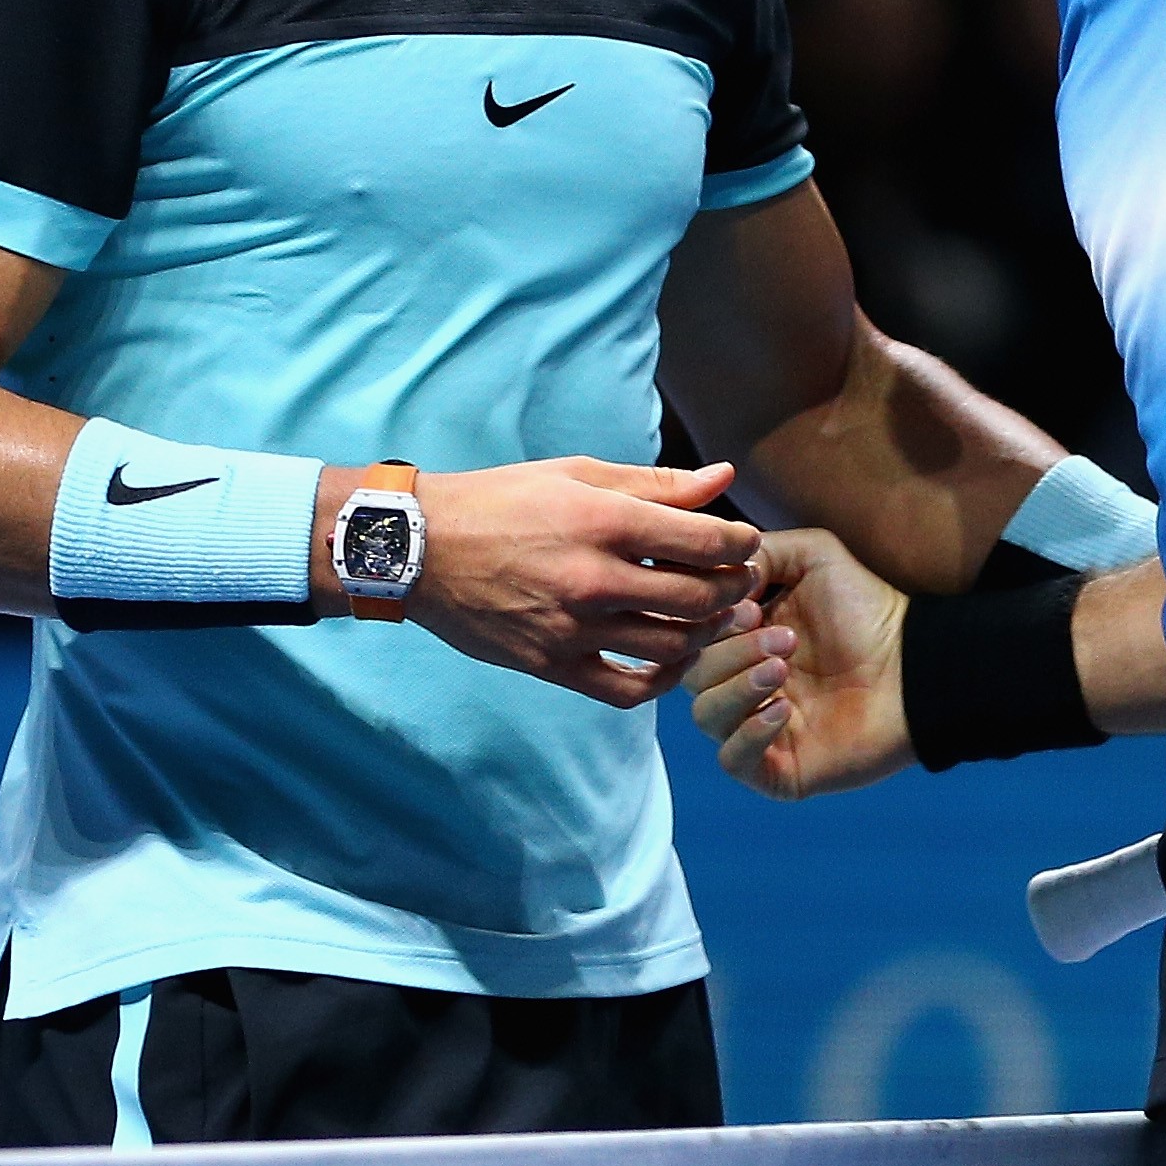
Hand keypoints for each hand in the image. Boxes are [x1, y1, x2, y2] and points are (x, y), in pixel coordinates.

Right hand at [407, 457, 764, 708]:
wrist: (420, 548)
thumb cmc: (502, 500)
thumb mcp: (578, 474)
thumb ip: (657, 483)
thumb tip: (723, 479)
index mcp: (605, 522)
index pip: (707, 541)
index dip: (742, 543)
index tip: (745, 543)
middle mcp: (594, 579)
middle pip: (700, 599)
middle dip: (735, 589)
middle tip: (741, 581)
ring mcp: (573, 629)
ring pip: (672, 647)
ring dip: (707, 634)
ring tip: (714, 617)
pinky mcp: (552, 665)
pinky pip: (628, 691)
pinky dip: (662, 680)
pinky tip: (671, 659)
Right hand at [680, 528, 912, 798]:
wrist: (916, 665)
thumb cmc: (868, 610)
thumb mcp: (814, 556)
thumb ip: (760, 551)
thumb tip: (717, 570)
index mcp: (742, 641)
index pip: (691, 638)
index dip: (709, 624)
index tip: (750, 607)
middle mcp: (742, 685)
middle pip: (692, 676)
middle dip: (731, 653)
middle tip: (784, 639)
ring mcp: (758, 729)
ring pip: (706, 716)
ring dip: (737, 689)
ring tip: (782, 669)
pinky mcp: (777, 769)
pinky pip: (733, 760)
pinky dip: (749, 733)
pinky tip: (784, 709)